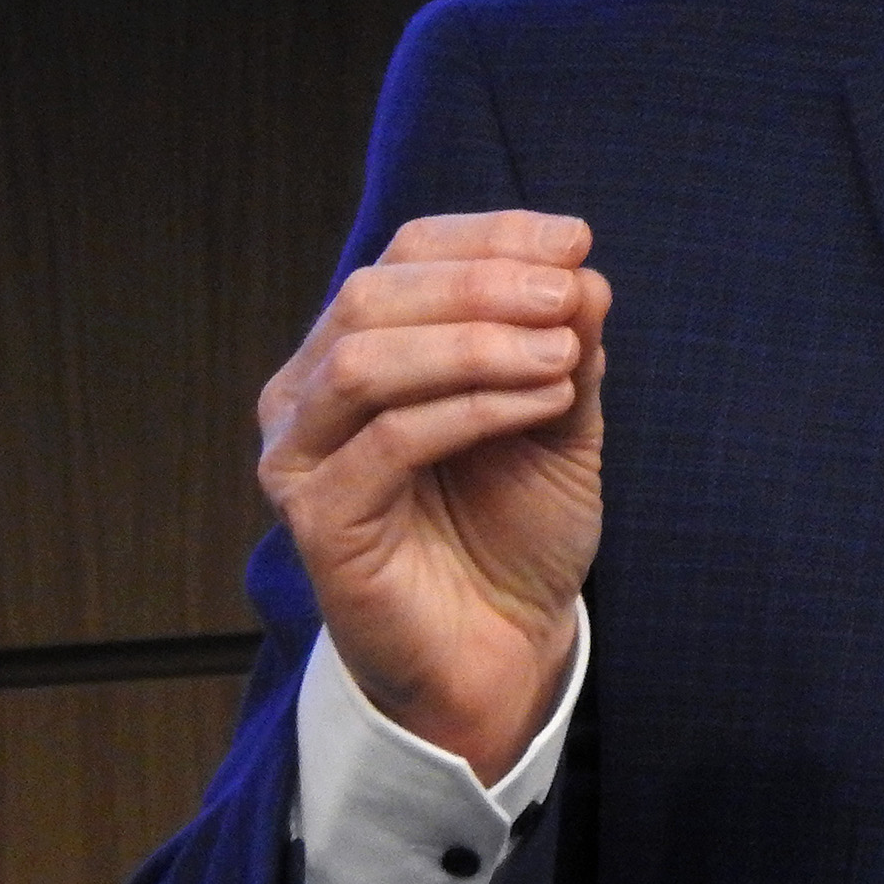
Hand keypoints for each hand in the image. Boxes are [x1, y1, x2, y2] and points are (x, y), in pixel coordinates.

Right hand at [258, 211, 609, 781]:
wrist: (505, 646)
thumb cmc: (518, 525)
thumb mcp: (560, 415)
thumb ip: (566, 344)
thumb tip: (582, 269)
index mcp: (361, 347)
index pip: (407, 254)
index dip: (489, 236)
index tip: (574, 240)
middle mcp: (310, 392)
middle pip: (374, 294)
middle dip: (481, 283)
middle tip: (567, 295)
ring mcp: (302, 457)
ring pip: (366, 360)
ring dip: (475, 343)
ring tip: (563, 352)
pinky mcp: (318, 521)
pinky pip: (388, 442)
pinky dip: (472, 408)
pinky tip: (542, 401)